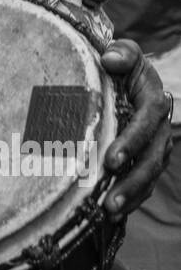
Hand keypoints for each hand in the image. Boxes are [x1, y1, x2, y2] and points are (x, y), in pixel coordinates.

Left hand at [100, 39, 173, 220]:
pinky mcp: (146, 162)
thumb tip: (110, 59)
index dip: (132, 142)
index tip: (111, 160)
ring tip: (109, 212)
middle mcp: (160, 128)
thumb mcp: (123, 52)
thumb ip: (121, 52)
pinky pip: (144, 185)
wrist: (123, 79)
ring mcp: (156, 148)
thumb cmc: (120, 65)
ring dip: (131, 196)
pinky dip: (131, 200)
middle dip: (132, 181)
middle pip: (152, 158)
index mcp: (155, 101)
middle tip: (109, 200)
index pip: (147, 123)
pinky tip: (110, 216)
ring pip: (149, 176)